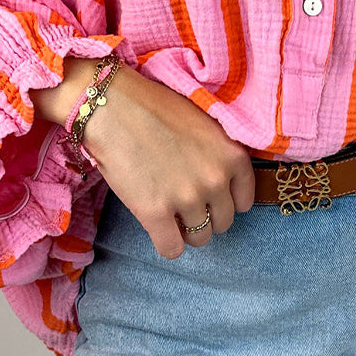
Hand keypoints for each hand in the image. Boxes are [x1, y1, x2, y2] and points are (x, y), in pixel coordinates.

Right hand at [75, 65, 256, 256]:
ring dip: (186, 230)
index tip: (210, 197)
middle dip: (206, 217)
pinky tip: (158, 227)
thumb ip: (218, 155)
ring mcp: (186, 198)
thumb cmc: (155, 108)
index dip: (224, 201)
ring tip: (170, 213)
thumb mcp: (203, 124)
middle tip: (185, 204)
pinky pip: (172, 249)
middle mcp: (215, 179)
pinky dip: (167, 243)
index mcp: (232, 156)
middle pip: (223, 223)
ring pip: (200, 238)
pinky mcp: (155, 213)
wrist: (112, 106)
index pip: (244, 201)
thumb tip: (219, 185)